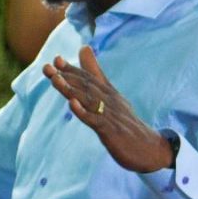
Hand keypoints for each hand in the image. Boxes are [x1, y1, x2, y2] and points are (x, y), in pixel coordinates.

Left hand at [44, 45, 174, 173]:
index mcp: (109, 94)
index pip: (89, 78)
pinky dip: (84, 112)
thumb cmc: (127, 124)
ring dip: (71, 89)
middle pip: (86, 86)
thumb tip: (85, 49)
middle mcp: (110, 101)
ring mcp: (111, 116)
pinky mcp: (112, 131)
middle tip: (47, 67)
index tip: (55, 59)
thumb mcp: (113, 98)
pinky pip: (96, 120)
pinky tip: (72, 104)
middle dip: (66, 76)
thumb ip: (97, 75)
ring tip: (55, 80)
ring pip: (89, 100)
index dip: (71, 69)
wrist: (150, 149)